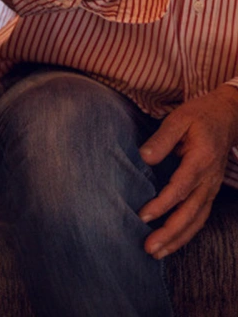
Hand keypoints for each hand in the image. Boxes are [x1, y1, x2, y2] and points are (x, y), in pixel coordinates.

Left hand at [138, 85, 237, 257]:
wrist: (227, 117)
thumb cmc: (199, 116)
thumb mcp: (179, 118)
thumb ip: (162, 138)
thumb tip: (143, 157)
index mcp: (201, 160)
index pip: (180, 188)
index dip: (162, 204)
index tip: (143, 215)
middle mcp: (209, 179)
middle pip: (191, 212)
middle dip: (170, 233)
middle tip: (150, 249)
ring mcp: (212, 187)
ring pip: (197, 220)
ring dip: (178, 239)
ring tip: (157, 253)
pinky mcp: (210, 191)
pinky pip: (200, 217)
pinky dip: (187, 232)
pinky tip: (172, 242)